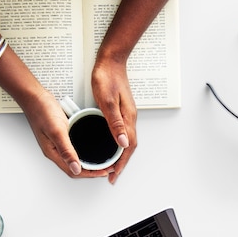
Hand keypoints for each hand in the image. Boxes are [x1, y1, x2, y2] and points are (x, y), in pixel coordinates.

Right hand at [22, 90, 109, 179]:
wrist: (34, 96)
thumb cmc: (41, 111)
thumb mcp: (57, 131)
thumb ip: (66, 150)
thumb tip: (76, 168)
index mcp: (53, 153)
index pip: (74, 171)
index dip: (90, 174)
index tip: (104, 172)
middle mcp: (55, 150)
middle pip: (75, 168)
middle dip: (92, 170)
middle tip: (107, 167)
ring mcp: (57, 143)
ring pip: (75, 159)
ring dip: (89, 162)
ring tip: (101, 161)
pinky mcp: (60, 135)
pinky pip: (74, 148)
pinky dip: (84, 151)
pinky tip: (90, 148)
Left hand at [91, 58, 136, 183]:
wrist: (111, 60)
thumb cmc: (107, 77)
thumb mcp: (107, 101)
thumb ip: (115, 123)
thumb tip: (122, 143)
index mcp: (128, 118)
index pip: (128, 147)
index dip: (121, 163)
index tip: (114, 175)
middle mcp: (130, 118)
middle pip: (129, 147)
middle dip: (121, 164)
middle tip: (112, 176)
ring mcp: (127, 115)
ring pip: (126, 141)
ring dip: (120, 155)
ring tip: (111, 166)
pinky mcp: (122, 111)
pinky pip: (122, 133)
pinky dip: (118, 145)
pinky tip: (110, 146)